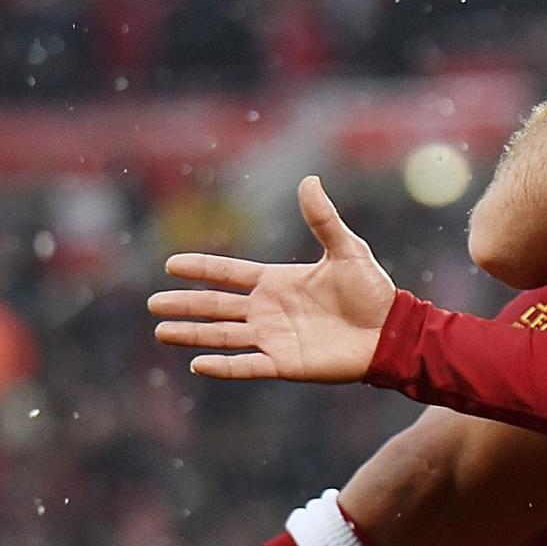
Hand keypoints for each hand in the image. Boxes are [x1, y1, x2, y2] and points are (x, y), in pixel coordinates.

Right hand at [150, 178, 394, 380]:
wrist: (392, 331)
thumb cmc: (373, 291)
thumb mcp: (347, 249)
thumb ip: (323, 219)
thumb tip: (310, 179)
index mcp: (277, 282)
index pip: (229, 274)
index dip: (201, 270)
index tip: (170, 265)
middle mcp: (269, 310)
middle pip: (217, 306)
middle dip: (185, 305)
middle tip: (153, 304)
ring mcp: (274, 338)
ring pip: (223, 336)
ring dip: (193, 334)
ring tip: (161, 331)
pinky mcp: (286, 363)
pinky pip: (248, 365)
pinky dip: (225, 366)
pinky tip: (199, 363)